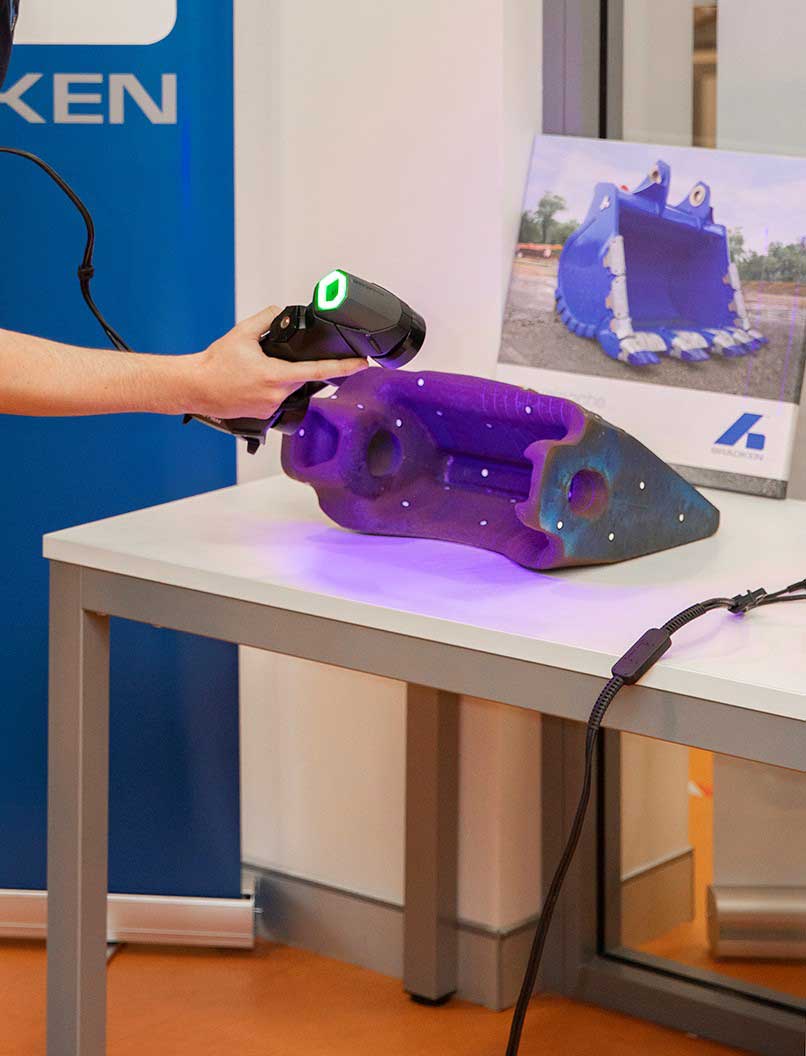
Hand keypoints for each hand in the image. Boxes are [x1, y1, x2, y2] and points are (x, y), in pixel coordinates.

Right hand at [187, 305, 369, 419]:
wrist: (195, 387)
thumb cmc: (215, 364)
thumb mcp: (243, 333)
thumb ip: (268, 319)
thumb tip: (283, 315)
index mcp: (276, 375)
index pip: (319, 371)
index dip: (344, 368)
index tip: (362, 364)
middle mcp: (277, 395)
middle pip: (303, 379)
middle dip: (298, 367)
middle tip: (272, 358)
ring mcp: (271, 409)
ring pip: (290, 389)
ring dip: (283, 378)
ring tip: (257, 371)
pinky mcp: (264, 417)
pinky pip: (278, 400)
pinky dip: (272, 389)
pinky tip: (254, 383)